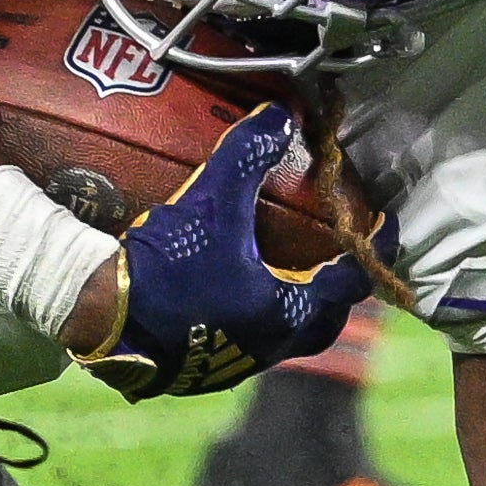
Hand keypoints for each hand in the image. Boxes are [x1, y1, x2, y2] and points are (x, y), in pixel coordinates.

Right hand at [76, 105, 375, 401]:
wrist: (102, 320)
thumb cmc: (167, 266)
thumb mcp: (212, 199)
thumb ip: (248, 155)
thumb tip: (280, 115)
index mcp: (285, 309)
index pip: (350, 281)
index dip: (371, 251)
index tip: (384, 230)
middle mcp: (270, 345)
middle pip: (325, 322)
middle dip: (337, 292)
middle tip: (337, 259)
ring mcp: (236, 362)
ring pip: (285, 337)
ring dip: (295, 307)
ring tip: (286, 274)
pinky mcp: (203, 370)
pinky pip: (247, 345)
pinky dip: (255, 320)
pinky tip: (233, 297)